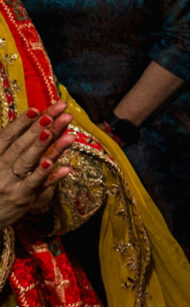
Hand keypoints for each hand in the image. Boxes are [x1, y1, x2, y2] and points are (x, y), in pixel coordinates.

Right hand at [0, 108, 75, 229]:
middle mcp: (0, 167)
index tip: (37, 109)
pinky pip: (38, 184)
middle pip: (22, 144)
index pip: (8, 135)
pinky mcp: (22, 198)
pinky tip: (65, 167)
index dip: (22, 122)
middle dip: (42, 127)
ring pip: (31, 161)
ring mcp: (11, 182)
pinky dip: (50, 175)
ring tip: (66, 134)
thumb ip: (11, 147)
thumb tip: (33, 125)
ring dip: (49, 147)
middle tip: (60, 113)